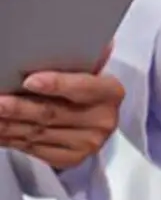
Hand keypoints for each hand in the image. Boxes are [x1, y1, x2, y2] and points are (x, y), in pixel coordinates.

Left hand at [0, 44, 123, 169]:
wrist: (96, 118)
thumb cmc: (85, 86)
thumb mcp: (90, 69)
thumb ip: (85, 57)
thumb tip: (88, 40)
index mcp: (111, 92)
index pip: (83, 88)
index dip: (57, 84)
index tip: (29, 80)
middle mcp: (103, 120)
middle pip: (52, 113)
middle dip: (19, 108)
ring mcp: (87, 143)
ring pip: (37, 133)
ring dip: (7, 125)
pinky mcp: (70, 159)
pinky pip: (33, 150)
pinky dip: (9, 139)